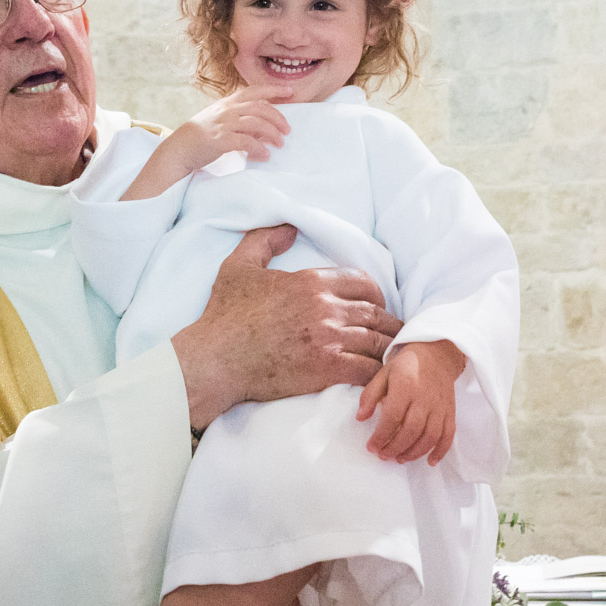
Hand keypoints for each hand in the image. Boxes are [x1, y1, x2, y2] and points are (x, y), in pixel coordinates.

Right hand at [164, 85, 290, 173]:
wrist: (180, 148)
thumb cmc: (201, 135)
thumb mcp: (220, 119)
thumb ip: (240, 119)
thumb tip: (263, 128)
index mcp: (228, 103)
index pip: (254, 90)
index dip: (273, 89)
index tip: (290, 91)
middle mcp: (227, 110)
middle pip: (260, 108)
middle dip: (278, 118)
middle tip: (287, 130)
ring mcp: (223, 124)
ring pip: (256, 123)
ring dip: (271, 134)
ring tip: (279, 143)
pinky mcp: (220, 140)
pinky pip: (245, 142)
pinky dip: (258, 148)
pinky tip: (265, 155)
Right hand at [171, 225, 403, 431]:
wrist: (214, 360)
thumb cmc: (224, 316)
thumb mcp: (238, 267)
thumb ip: (264, 241)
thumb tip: (289, 228)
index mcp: (311, 282)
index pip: (364, 284)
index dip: (374, 296)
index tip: (374, 308)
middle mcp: (325, 307)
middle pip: (376, 313)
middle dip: (387, 325)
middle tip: (391, 335)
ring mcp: (328, 339)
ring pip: (377, 342)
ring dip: (386, 350)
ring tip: (390, 358)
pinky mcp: (327, 369)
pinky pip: (368, 369)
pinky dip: (377, 374)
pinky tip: (377, 378)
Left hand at [356, 339, 464, 464]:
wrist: (436, 354)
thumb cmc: (406, 366)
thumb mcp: (383, 374)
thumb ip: (370, 395)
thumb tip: (360, 418)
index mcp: (406, 385)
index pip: (392, 416)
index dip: (381, 435)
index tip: (371, 447)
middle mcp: (425, 397)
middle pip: (412, 430)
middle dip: (396, 447)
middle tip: (383, 456)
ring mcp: (440, 406)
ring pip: (430, 436)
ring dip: (414, 452)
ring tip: (400, 459)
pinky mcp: (450, 411)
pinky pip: (449, 434)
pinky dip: (441, 451)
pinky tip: (429, 462)